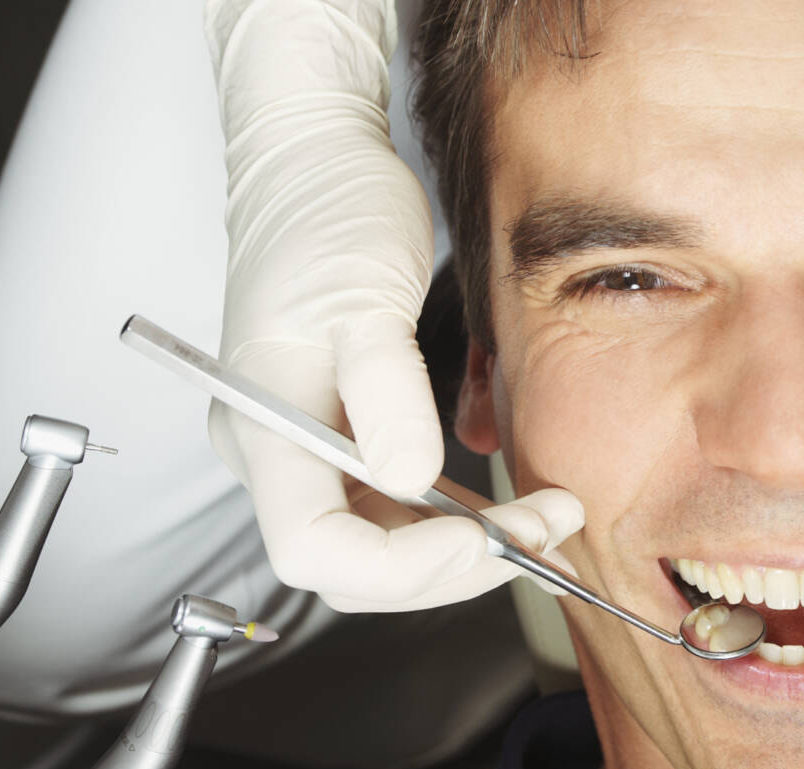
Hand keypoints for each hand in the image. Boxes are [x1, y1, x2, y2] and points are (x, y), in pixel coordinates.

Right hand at [204, 0, 581, 610]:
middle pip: (355, 565)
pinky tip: (507, 510)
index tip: (482, 538)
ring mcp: (307, 452)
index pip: (313, 549)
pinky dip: (453, 520)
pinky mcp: (344, 439)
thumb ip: (387, 395)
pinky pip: (395, 507)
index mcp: (260, 428)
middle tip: (542, 531)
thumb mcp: (364, 299)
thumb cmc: (327, 217)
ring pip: (382, 546)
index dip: (401, 565)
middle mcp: (275, 456)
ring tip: (543, 522)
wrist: (313, 168)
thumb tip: (412, 482)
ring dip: (465, 548)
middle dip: (454, 562)